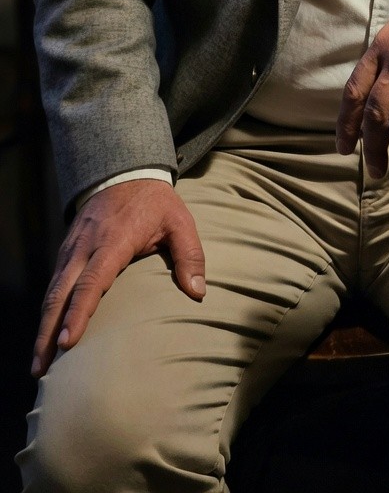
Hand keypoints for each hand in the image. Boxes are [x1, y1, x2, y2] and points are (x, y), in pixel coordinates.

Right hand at [32, 178, 204, 377]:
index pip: (92, 282)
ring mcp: (72, 248)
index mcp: (114, 241)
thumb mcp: (180, 222)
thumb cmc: (156, 203)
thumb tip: (198, 293)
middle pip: (61, 294)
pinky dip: (47, 312)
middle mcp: (86, 246)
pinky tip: (45, 335)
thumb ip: (190, 256)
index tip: (67, 343)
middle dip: (48, 333)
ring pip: (52, 292)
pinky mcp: (66, 250)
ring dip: (42, 328)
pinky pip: (53, 284)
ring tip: (38, 364)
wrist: (125, 171)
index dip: (79, 313)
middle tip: (40, 369)